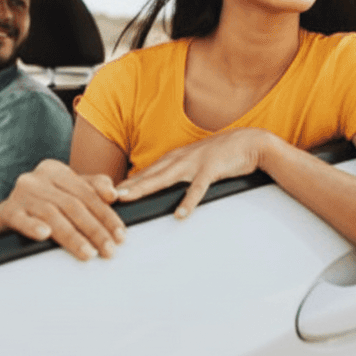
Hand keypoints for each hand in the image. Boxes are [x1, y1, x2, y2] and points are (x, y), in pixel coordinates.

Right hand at [0, 158, 125, 260]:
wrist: (6, 217)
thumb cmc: (43, 206)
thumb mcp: (69, 193)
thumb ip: (93, 189)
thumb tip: (114, 194)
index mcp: (55, 170)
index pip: (87, 194)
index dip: (106, 215)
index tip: (120, 234)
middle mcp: (37, 178)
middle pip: (73, 205)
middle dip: (94, 229)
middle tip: (109, 249)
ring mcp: (20, 194)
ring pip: (52, 214)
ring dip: (72, 236)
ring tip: (88, 253)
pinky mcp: (6, 211)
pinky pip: (20, 219)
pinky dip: (32, 226)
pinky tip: (44, 235)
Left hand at [116, 128, 273, 219]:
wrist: (249, 142)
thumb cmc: (222, 154)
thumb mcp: (195, 162)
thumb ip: (179, 173)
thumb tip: (162, 186)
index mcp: (176, 158)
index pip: (146, 172)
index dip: (127, 182)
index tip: (108, 192)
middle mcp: (180, 159)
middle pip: (149, 174)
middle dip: (127, 185)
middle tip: (106, 196)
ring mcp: (195, 163)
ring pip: (165, 177)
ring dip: (145, 186)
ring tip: (129, 197)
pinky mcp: (212, 169)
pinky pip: (198, 188)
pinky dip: (189, 200)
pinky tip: (180, 213)